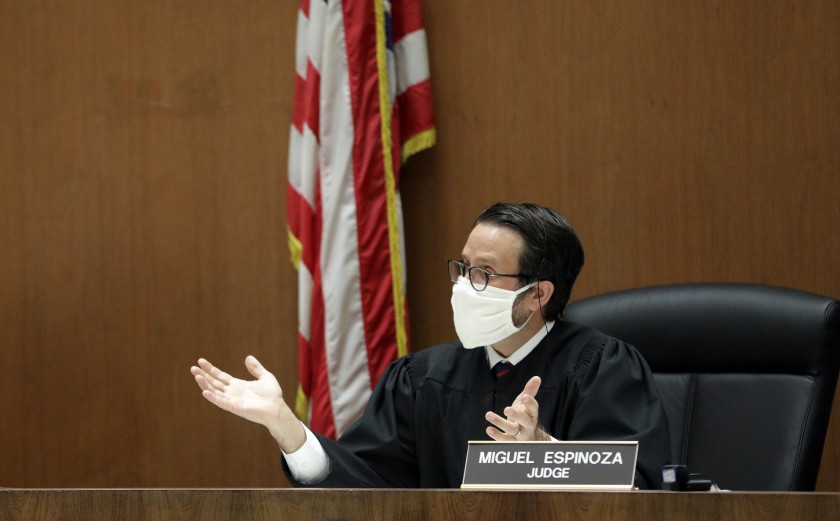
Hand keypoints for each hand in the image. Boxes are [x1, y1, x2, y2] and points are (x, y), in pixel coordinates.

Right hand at [190, 356, 305, 451]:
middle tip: (192, 368)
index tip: (200, 361)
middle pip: (214, 382)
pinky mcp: (235, 407)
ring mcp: (232, 400)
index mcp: (237, 385)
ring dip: (205, 384)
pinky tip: (204, 391)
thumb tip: (248, 357)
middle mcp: (232, 392)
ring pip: (215, 391)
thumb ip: (256, 368)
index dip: (210, 369)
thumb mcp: (265, 377)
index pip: (220, 376)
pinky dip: (213, 397)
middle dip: (203, 375)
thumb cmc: (272, 395)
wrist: (277, 408)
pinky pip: (221, 402)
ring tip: (196, 376)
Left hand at [485, 376, 549, 440]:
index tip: (525, 397)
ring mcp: (520, 435)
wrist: (528, 438)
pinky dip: (496, 435)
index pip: (534, 408)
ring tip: (488, 414)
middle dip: (516, 415)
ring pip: (511, 430)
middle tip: (507, 409)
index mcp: (532, 414)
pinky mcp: (511, 442)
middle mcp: (528, 425)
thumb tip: (537, 377)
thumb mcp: (527, 404)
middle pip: (524, 421)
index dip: (530, 403)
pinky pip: (504, 439)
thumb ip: (530, 391)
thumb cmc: (525, 416)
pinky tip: (488, 429)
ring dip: (500, 422)